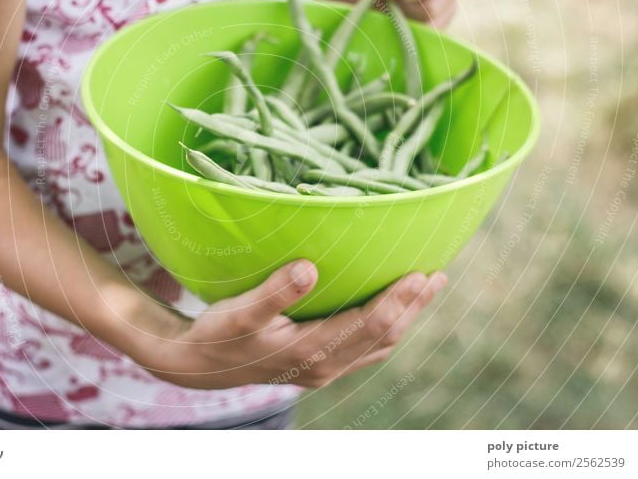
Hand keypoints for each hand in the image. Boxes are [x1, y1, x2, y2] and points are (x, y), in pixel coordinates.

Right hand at [144, 260, 446, 388]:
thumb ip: (275, 292)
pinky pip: (364, 348)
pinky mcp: (318, 365)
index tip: (421, 273)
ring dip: (405, 317)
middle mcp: (324, 365)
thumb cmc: (218, 333)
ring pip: (378, 345)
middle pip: (383, 337)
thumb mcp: (239, 311)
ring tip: (426, 288)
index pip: (369, 326)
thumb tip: (309, 268)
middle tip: (437, 275)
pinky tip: (391, 309)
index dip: (398, 301)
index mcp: (310, 350)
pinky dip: (385, 327)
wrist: (200, 365)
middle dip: (413, 307)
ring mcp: (324, 369)